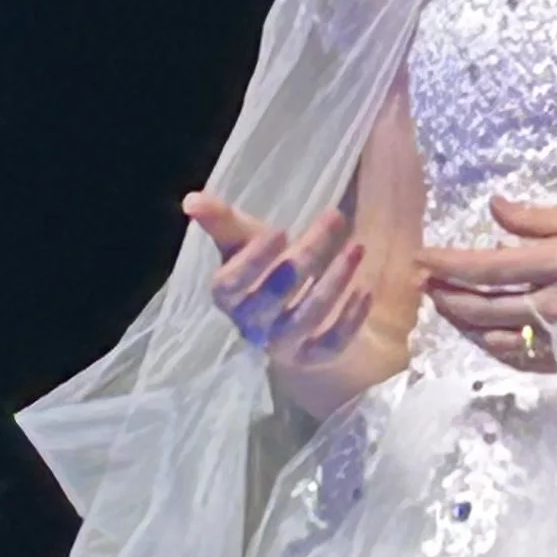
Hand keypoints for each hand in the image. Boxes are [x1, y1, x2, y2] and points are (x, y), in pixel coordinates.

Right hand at [184, 192, 374, 393]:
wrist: (289, 314)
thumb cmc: (263, 270)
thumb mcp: (243, 242)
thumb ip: (220, 221)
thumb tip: (191, 199)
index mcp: (227, 296)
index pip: (231, 284)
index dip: (254, 260)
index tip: (281, 231)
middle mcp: (250, 324)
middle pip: (275, 294)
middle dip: (307, 256)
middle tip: (335, 218)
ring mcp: (282, 344)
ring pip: (307, 316)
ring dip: (335, 280)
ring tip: (357, 248)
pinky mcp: (312, 356)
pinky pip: (331, 343)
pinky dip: (350, 318)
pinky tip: (365, 289)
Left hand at [418, 196, 556, 371]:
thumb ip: (541, 219)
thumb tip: (494, 209)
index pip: (488, 268)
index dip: (449, 265)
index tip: (422, 258)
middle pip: (485, 309)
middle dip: (446, 297)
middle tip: (423, 286)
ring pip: (499, 340)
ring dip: (465, 326)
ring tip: (446, 309)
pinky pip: (525, 362)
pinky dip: (497, 350)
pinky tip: (485, 337)